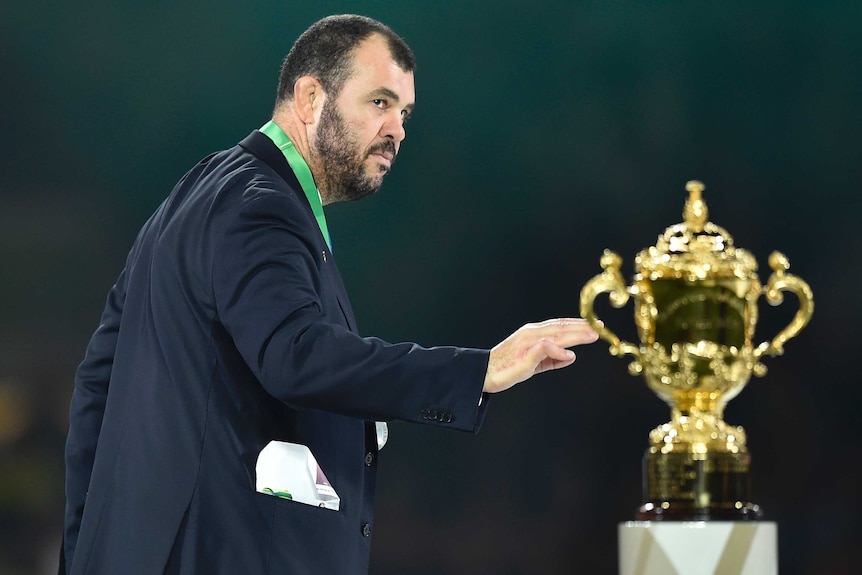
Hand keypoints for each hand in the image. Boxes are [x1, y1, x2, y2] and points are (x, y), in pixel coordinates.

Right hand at [483, 318, 599, 392]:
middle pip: (560, 327)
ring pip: (556, 334)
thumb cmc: (508, 367)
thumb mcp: (534, 362)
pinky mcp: (525, 355)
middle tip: (598, 327)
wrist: (484, 373)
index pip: (558, 325)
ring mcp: (527, 342)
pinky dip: (558, 351)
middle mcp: (531, 333)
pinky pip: (545, 348)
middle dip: (581, 327)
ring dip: (575, 334)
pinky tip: (570, 355)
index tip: (593, 324)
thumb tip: (571, 356)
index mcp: (532, 332)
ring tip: (592, 335)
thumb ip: (552, 359)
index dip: (577, 324)